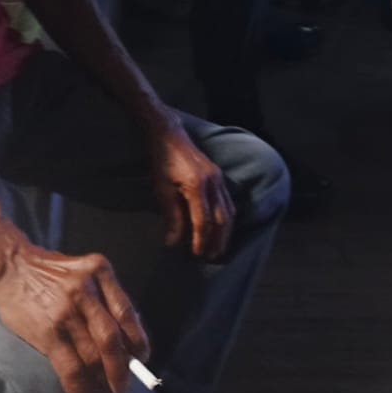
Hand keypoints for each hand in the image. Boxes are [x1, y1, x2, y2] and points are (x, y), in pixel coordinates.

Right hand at [0, 240, 149, 392]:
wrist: (11, 266)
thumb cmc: (51, 271)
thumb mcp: (83, 270)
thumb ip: (104, 295)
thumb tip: (126, 333)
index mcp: (100, 271)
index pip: (126, 312)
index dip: (138, 340)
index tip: (141, 357)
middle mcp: (86, 290)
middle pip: (111, 338)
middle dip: (121, 368)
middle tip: (123, 384)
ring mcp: (65, 312)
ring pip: (92, 356)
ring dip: (102, 380)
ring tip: (106, 391)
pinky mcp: (47, 332)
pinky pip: (69, 367)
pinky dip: (80, 386)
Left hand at [152, 126, 235, 259]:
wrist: (170, 135)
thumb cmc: (162, 162)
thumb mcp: (162, 190)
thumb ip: (171, 217)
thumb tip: (173, 243)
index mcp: (197, 185)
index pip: (203, 221)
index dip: (201, 240)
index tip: (197, 255)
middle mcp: (213, 182)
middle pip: (222, 218)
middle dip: (218, 240)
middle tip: (211, 257)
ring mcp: (219, 178)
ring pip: (229, 210)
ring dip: (226, 232)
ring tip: (218, 247)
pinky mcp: (219, 176)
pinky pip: (228, 201)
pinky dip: (228, 218)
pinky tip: (222, 227)